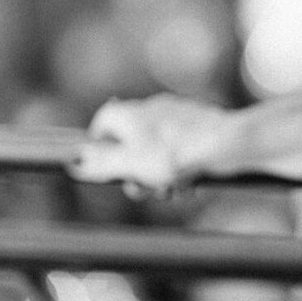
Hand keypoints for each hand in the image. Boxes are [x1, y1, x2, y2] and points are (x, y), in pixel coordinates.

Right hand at [72, 95, 233, 196]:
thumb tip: (74, 163)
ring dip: (161, 177)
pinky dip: (182, 170)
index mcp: (130, 113)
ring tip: (173, 191)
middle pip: (132, 144)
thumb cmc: (175, 154)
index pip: (102, 122)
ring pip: (158, 152)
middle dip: (137, 172)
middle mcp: (152, 109)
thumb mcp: (129, 164)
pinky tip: (191, 185)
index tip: (106, 169)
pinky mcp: (200, 126)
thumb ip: (101, 164)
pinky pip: (182, 152)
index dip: (100, 148)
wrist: (227, 144)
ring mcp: (177, 116)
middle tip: (145, 189)